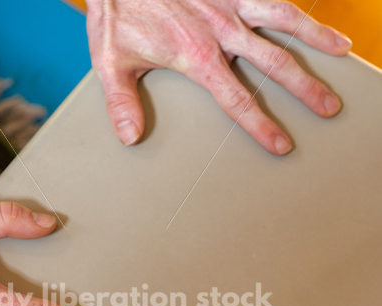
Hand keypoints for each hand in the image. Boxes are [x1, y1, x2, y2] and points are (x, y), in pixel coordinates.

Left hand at [85, 0, 351, 153]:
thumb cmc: (117, 10)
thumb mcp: (111, 59)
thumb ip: (122, 101)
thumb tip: (130, 137)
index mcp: (197, 55)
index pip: (237, 100)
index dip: (261, 125)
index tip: (281, 144)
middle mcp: (222, 29)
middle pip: (275, 64)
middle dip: (305, 89)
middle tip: (328, 108)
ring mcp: (231, 1)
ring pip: (285, 19)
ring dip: (316, 37)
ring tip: (342, 52)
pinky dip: (295, 6)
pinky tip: (312, 17)